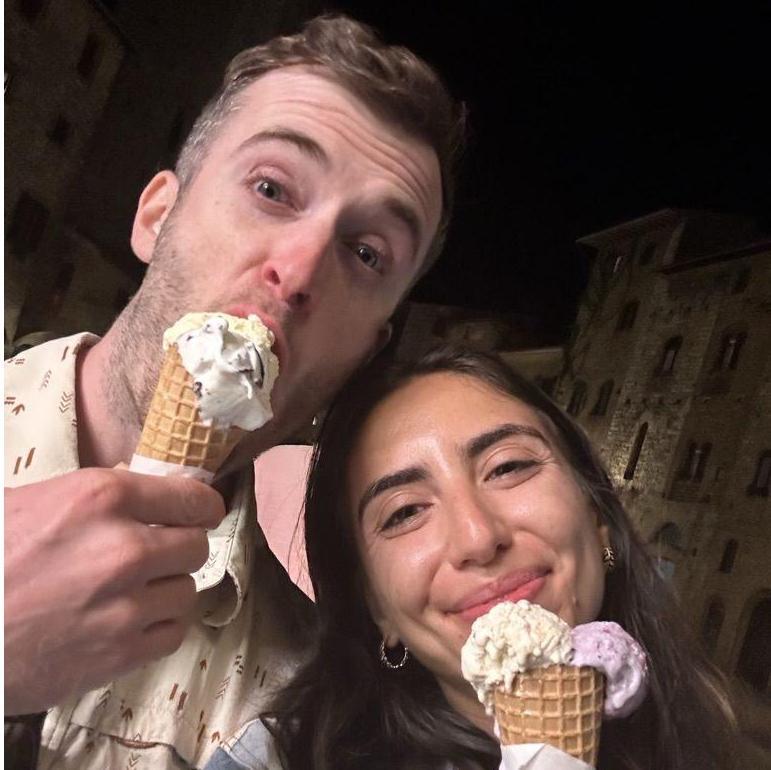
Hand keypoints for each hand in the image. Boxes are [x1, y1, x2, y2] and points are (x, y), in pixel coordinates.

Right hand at [4, 468, 224, 714]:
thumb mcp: (37, 501)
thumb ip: (101, 498)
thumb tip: (149, 496)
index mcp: (103, 497)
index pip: (193, 497)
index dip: (199, 506)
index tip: (198, 513)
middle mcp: (124, 548)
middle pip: (196, 545)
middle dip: (179, 547)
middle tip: (155, 553)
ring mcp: (125, 606)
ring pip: (187, 591)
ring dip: (165, 589)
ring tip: (131, 590)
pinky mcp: (119, 654)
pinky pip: (173, 633)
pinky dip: (157, 627)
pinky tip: (129, 620)